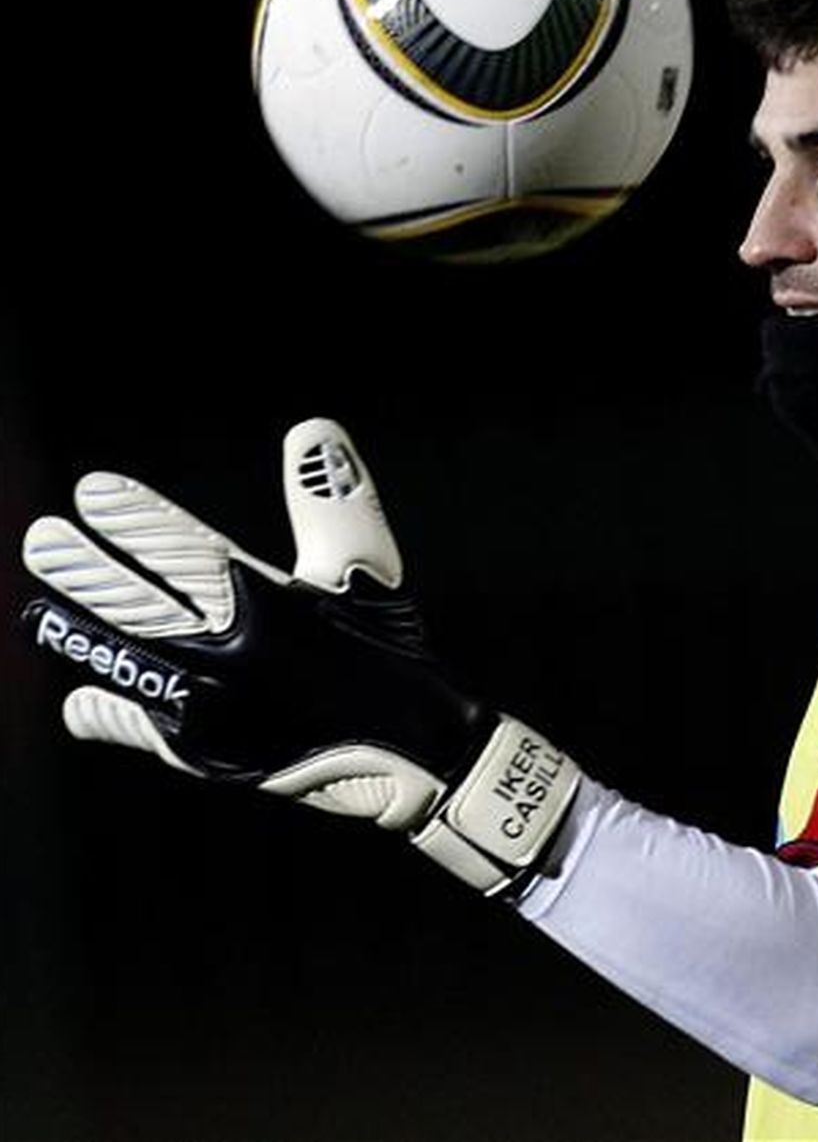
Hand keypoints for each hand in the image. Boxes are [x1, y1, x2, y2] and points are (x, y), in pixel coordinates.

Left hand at [21, 418, 578, 892]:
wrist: (412, 752)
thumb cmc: (388, 650)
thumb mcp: (364, 568)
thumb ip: (332, 498)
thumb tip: (312, 426)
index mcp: (268, 601)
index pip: (183, 550)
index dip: (133, 520)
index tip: (91, 492)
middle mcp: (231, 653)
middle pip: (136, 604)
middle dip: (84, 571)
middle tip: (41, 541)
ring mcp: (213, 707)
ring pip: (124, 663)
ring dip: (79, 635)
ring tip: (40, 613)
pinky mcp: (207, 754)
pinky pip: (140, 725)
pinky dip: (107, 707)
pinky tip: (82, 696)